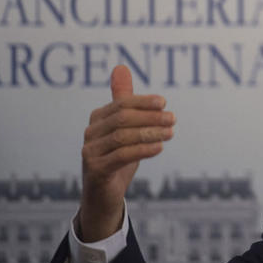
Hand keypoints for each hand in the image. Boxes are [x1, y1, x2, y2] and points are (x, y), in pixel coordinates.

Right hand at [78, 65, 175, 241]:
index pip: (121, 103)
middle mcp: (90, 133)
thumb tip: (121, 67)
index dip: (143, 102)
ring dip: (150, 133)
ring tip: (170, 133)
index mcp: (98, 119)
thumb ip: (123, 100)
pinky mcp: (95, 170)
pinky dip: (143, 150)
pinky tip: (159, 148)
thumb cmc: (117, 158)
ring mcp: (90, 152)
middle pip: (122, 118)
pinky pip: (122, 156)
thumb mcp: (124, 128)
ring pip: (123, 137)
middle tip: (173, 119)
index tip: (164, 103)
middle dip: (150, 117)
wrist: (104, 196)